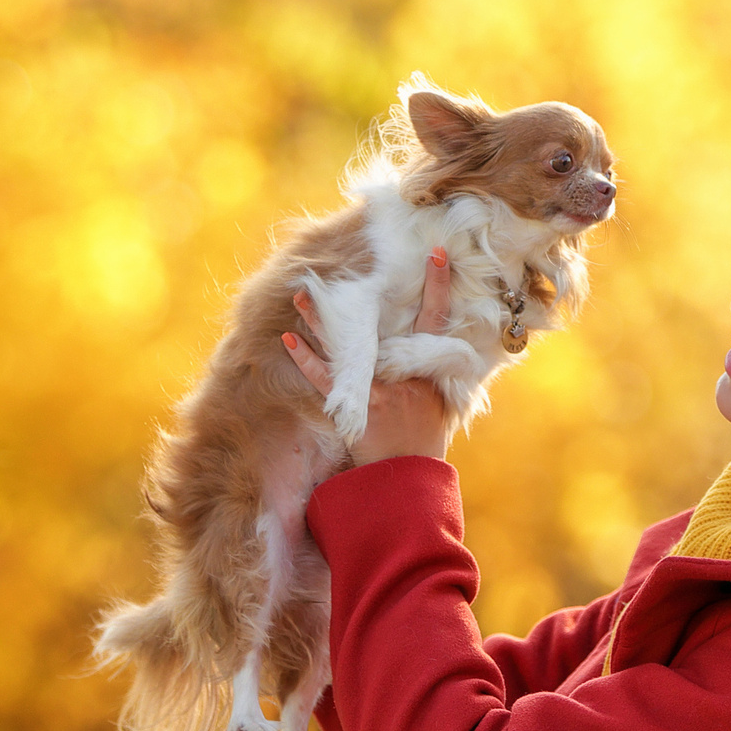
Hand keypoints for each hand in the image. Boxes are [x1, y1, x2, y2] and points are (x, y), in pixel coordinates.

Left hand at [284, 247, 459, 465]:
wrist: (409, 478)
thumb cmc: (425, 438)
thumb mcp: (441, 399)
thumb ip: (436, 368)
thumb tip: (437, 338)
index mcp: (429, 368)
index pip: (436, 317)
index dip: (438, 285)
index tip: (436, 252)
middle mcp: (405, 374)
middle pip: (382, 326)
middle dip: (367, 296)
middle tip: (355, 265)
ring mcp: (379, 389)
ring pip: (346, 347)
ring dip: (322, 320)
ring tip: (302, 294)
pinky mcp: (355, 408)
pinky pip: (325, 380)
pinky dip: (306, 359)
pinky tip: (288, 339)